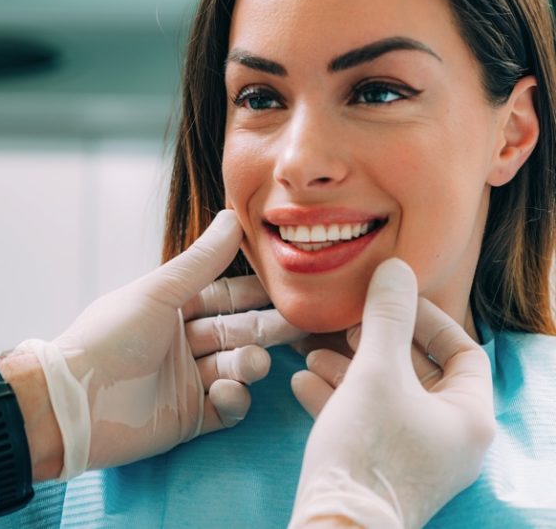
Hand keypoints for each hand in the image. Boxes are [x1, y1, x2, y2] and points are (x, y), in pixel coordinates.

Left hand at [17, 210, 304, 479]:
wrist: (74, 403)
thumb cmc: (108, 338)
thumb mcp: (157, 293)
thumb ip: (200, 262)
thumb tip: (233, 217)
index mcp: (170, 308)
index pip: (223, 296)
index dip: (254, 292)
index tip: (288, 286)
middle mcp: (180, 343)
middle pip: (236, 332)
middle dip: (265, 328)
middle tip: (300, 324)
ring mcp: (186, 382)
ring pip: (235, 368)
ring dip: (248, 364)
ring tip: (249, 364)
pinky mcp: (188, 418)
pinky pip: (226, 408)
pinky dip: (234, 399)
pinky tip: (227, 392)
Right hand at [288, 259, 494, 528]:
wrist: (336, 524)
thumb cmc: (368, 448)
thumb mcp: (375, 371)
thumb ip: (386, 317)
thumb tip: (395, 268)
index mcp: (468, 416)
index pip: (463, 352)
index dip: (427, 319)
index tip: (388, 302)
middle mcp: (450, 438)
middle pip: (419, 372)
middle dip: (376, 343)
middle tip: (346, 325)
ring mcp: (415, 456)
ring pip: (386, 396)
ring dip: (349, 369)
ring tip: (312, 351)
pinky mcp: (381, 468)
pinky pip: (366, 422)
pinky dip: (338, 398)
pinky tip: (302, 382)